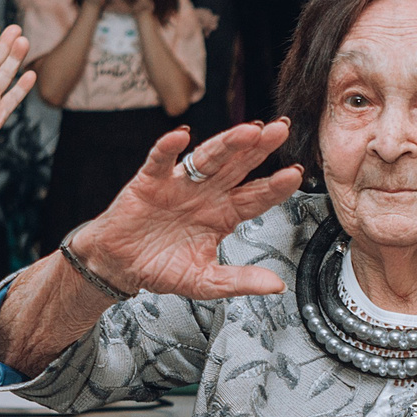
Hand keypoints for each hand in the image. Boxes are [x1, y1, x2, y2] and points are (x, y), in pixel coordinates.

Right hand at [73, 119, 302, 299]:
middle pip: (238, 166)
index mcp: (224, 214)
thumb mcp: (205, 282)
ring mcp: (180, 185)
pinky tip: (181, 137)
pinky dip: (168, 148)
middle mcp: (206, 194)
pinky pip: (160, 161)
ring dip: (227, 143)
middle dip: (259, 148)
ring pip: (207, 157)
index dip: (275, 186)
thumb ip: (239, 281)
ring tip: (247, 131)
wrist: (121, 266)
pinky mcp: (149, 182)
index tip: (296, 174)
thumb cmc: (161, 268)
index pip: (256, 196)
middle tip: (280, 130)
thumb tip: (276, 285)